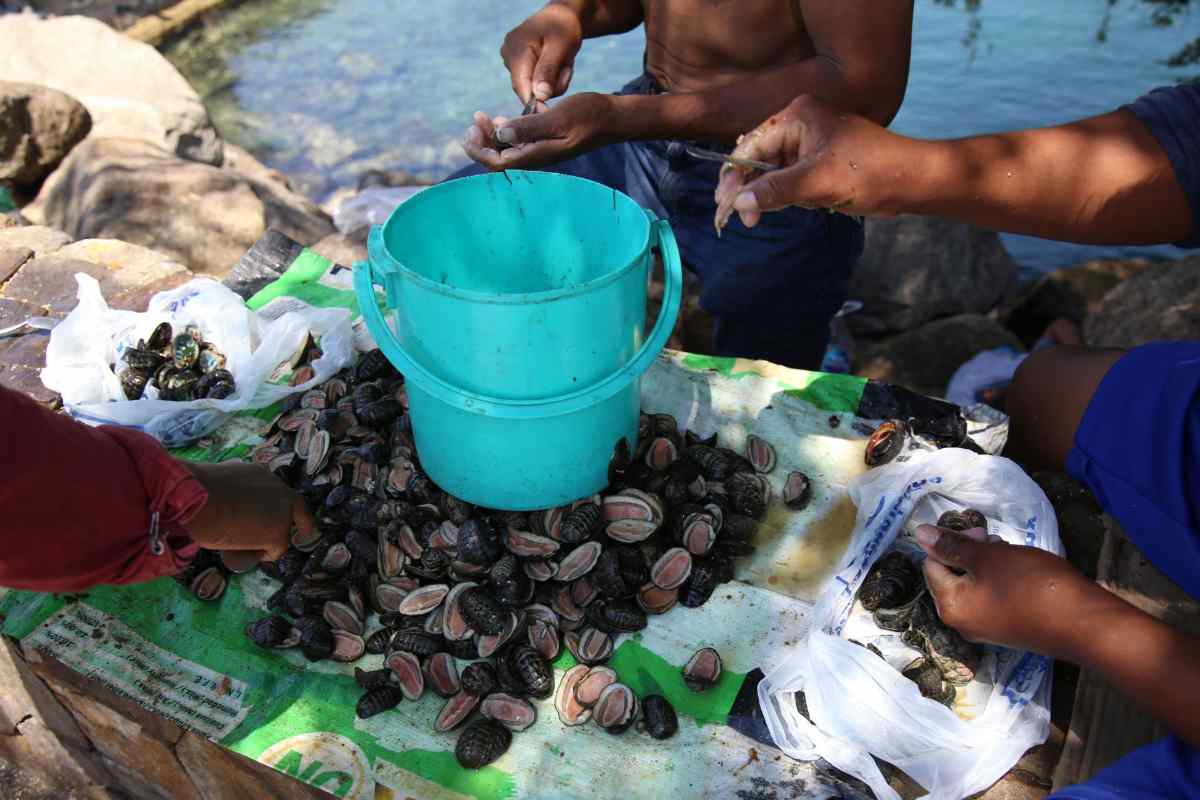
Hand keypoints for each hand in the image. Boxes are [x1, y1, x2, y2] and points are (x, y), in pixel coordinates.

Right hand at [183, 461, 314, 562]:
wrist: (196, 500)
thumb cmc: (197, 493)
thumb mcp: (224, 485)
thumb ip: (239, 494)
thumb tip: (235, 508)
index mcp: (263, 475)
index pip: (280, 491)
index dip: (285, 505)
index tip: (293, 514)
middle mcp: (280, 490)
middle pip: (296, 508)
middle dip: (301, 522)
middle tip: (304, 533)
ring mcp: (283, 513)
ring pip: (281, 533)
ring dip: (265, 542)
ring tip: (238, 544)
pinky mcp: (279, 533)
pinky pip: (274, 551)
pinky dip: (259, 555)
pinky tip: (243, 553)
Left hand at [461, 93, 615, 170]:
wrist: (610, 118)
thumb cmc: (587, 116)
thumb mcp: (557, 118)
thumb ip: (529, 128)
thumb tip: (500, 135)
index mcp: (536, 156)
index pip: (497, 163)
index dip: (478, 150)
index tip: (470, 130)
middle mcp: (534, 158)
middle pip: (497, 158)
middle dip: (481, 141)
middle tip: (475, 118)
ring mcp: (538, 151)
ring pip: (505, 149)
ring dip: (490, 135)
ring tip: (482, 116)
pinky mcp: (543, 142)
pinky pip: (517, 142)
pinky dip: (505, 130)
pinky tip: (501, 117)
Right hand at [501, 4, 582, 103]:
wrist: (561, 16)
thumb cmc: (564, 27)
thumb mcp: (561, 46)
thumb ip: (549, 71)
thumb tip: (539, 97)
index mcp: (516, 49)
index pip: (521, 85)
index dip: (533, 103)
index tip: (549, 113)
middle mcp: (508, 56)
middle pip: (528, 88)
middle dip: (551, 85)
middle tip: (566, 67)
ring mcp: (511, 61)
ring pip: (534, 87)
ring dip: (553, 81)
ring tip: (562, 62)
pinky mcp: (518, 66)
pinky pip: (535, 83)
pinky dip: (549, 79)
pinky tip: (555, 64)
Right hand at [713, 94, 900, 230]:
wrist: (912, 180)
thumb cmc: (870, 172)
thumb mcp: (816, 183)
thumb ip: (774, 191)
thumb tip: (739, 203)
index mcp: (798, 116)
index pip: (751, 143)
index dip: (734, 175)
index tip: (724, 204)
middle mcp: (801, 123)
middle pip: (759, 156)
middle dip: (748, 187)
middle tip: (736, 216)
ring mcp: (811, 142)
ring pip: (773, 170)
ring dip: (765, 193)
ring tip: (755, 217)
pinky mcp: (820, 160)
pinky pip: (790, 177)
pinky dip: (783, 194)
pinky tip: (780, 207)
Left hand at [915, 523, 1119, 660]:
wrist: (1085, 624)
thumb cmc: (1031, 585)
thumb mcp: (989, 557)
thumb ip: (952, 546)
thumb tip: (919, 533)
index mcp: (949, 606)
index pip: (931, 564)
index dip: (952, 542)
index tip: (981, 533)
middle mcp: (962, 622)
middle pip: (951, 576)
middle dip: (970, 553)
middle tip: (997, 542)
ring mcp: (986, 628)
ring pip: (974, 584)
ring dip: (988, 564)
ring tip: (1012, 555)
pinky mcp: (1007, 628)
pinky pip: (992, 597)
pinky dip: (1000, 579)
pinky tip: (1020, 571)